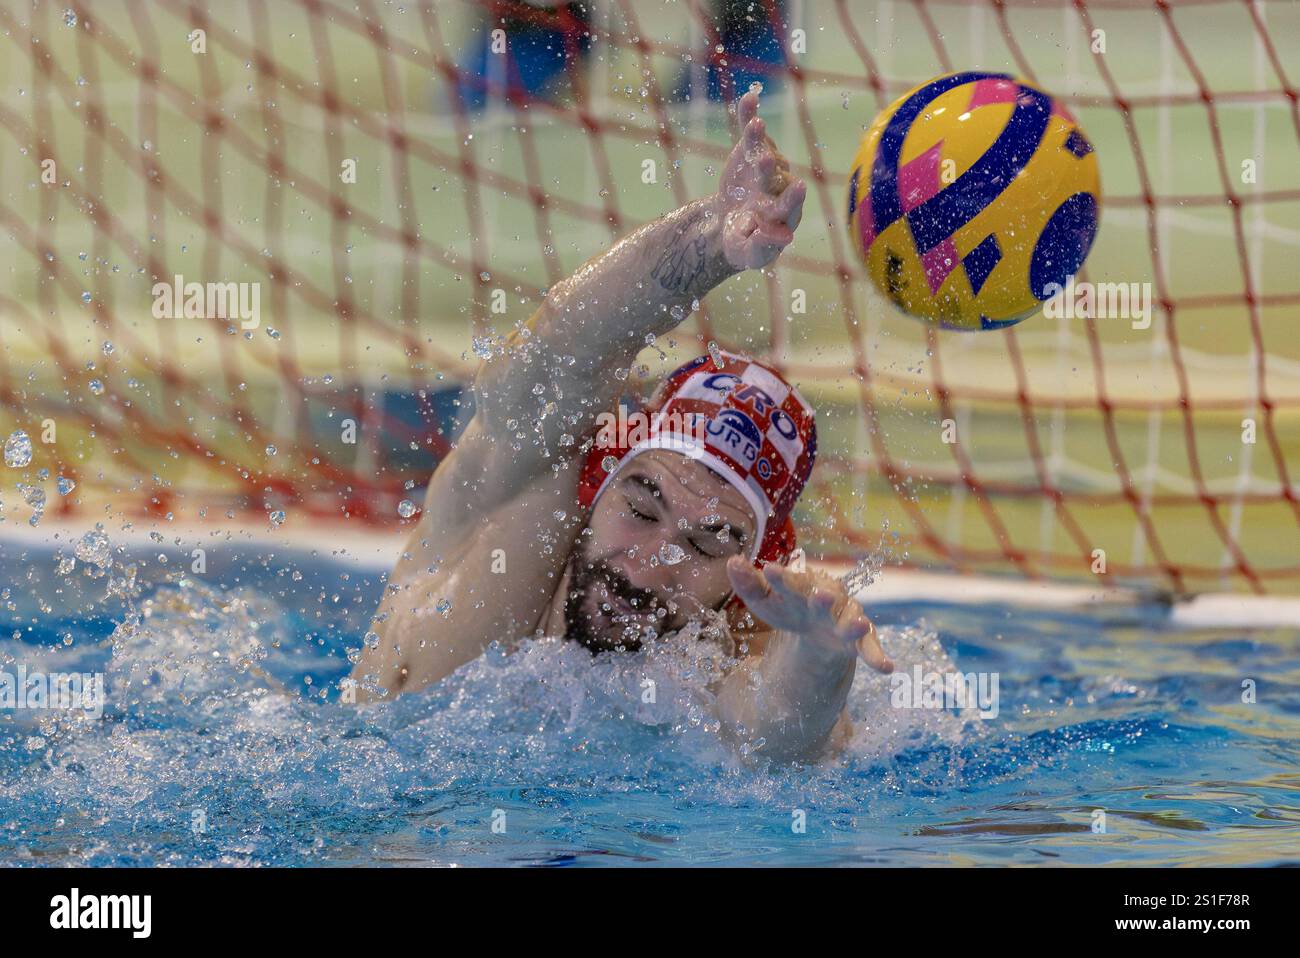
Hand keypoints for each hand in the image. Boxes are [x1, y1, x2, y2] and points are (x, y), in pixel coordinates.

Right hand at [716, 87, 806, 270]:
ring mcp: (765, 165)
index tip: (799, 188)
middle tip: (763, 161)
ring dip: (757, 138)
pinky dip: (748, 115)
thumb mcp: (750, 254)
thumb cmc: (744, 244)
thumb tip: (782, 239)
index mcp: (783, 212)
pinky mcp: (751, 150)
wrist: (730, 223)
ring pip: (763, 150)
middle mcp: (778, 186)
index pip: (790, 204)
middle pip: (774, 175)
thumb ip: (763, 247)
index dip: (793, 197)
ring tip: (755, 125)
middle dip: (768, 168)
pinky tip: (749, 97)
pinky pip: (749, 131)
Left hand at [726, 556, 892, 673]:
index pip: (789, 582)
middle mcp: (825, 600)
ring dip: (855, 624)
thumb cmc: (788, 607)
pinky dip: (877, 656)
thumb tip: (732, 562)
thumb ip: (749, 583)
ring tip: (859, 625)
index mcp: (800, 588)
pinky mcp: (859, 639)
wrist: (816, 627)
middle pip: (824, 598)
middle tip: (821, 595)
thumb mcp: (765, 600)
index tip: (768, 570)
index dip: (780, 578)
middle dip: (822, 597)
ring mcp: (844, 619)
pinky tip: (886, 668)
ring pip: (851, 620)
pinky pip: (869, 647)